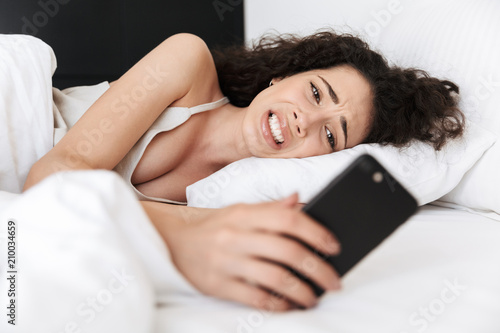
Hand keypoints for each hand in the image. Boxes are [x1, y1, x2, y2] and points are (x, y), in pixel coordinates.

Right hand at [163, 193, 341, 310]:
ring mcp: (225, 262)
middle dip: (318, 268)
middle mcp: (235, 236)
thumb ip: (270, 208)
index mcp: (244, 214)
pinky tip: (290, 305)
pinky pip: (255, 298)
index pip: (288, 219)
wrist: (172, 242)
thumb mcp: (238, 210)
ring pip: (275, 278)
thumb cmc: (213, 226)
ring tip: (315, 297)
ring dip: (303, 291)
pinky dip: (278, 304)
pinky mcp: (217, 286)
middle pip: (287, 251)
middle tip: (334, 280)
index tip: (333, 247)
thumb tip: (299, 200)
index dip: (316, 233)